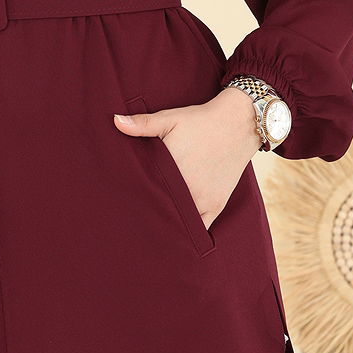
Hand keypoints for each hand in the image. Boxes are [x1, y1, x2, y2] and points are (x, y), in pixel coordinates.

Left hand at [113, 86, 261, 229]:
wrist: (238, 123)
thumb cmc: (201, 121)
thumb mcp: (170, 118)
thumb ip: (142, 123)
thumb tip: (115, 122)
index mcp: (171, 168)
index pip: (146, 191)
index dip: (133, 197)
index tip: (123, 203)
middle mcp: (187, 188)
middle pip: (161, 208)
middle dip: (147, 212)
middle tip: (132, 219)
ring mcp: (203, 199)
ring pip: (179, 221)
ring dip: (167, 222)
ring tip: (150, 228)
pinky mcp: (216, 204)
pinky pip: (200, 227)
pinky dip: (188, 230)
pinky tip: (176, 234)